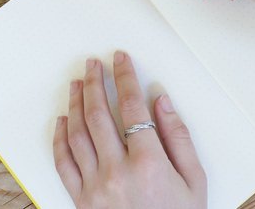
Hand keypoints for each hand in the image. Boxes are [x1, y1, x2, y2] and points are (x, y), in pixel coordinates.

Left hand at [53, 51, 205, 208]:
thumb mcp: (195, 180)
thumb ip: (179, 137)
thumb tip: (161, 101)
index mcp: (148, 163)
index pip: (132, 107)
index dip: (125, 78)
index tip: (121, 59)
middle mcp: (117, 172)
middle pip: (99, 115)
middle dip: (96, 83)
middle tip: (94, 64)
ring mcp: (95, 187)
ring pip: (77, 134)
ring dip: (76, 104)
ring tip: (78, 83)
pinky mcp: (81, 201)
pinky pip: (64, 163)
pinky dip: (60, 138)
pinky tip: (63, 120)